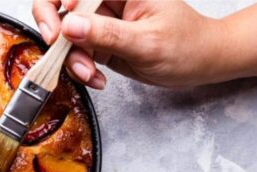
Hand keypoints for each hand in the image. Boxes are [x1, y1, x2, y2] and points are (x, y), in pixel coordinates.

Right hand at [32, 0, 220, 88]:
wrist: (199, 62)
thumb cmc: (185, 45)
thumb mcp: (146, 42)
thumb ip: (106, 34)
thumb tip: (69, 25)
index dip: (59, 3)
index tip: (59, 31)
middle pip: (61, 5)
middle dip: (58, 32)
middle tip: (58, 53)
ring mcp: (102, 19)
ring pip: (67, 34)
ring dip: (72, 59)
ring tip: (92, 76)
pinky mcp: (100, 40)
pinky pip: (77, 53)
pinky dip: (81, 69)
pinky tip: (98, 79)